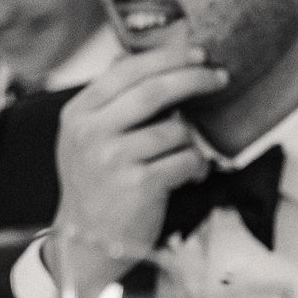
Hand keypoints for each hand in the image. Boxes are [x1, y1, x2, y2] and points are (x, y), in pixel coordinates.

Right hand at [48, 36, 226, 296]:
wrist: (85, 242)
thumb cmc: (96, 185)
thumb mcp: (85, 138)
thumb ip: (107, 101)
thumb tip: (129, 55)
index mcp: (78, 114)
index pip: (125, 70)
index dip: (166, 58)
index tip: (197, 54)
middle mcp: (91, 133)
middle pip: (153, 90)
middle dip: (193, 78)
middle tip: (219, 77)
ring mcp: (113, 159)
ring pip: (174, 130)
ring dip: (192, 140)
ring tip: (189, 154)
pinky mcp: (139, 185)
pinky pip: (186, 160)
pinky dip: (197, 166)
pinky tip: (190, 175)